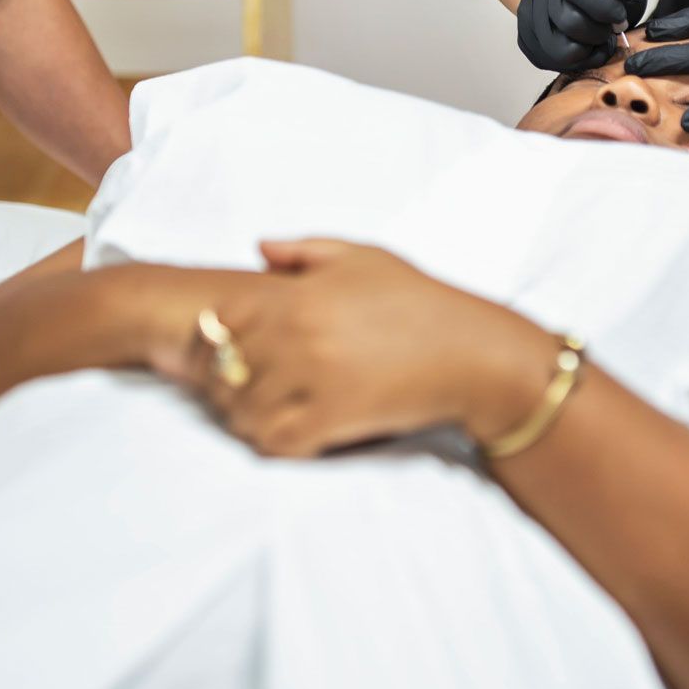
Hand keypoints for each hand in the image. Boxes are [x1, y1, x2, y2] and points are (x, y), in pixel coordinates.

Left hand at [186, 240, 559, 457]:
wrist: (471, 353)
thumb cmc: (420, 302)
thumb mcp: (364, 258)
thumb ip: (304, 250)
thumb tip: (258, 248)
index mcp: (301, 296)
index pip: (223, 318)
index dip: (218, 331)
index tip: (232, 340)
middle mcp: (300, 338)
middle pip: (225, 366)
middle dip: (224, 376)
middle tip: (239, 382)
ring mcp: (315, 383)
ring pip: (242, 409)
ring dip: (241, 412)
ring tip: (258, 408)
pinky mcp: (334, 422)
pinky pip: (275, 440)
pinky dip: (270, 439)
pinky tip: (285, 429)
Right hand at [516, 0, 649, 71]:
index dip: (605, 7)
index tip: (620, 16)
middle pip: (570, 23)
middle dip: (599, 32)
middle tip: (610, 29)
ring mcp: (530, 17)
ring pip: (561, 51)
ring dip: (589, 51)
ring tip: (598, 40)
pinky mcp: (527, 41)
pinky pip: (555, 63)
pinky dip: (579, 61)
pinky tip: (586, 47)